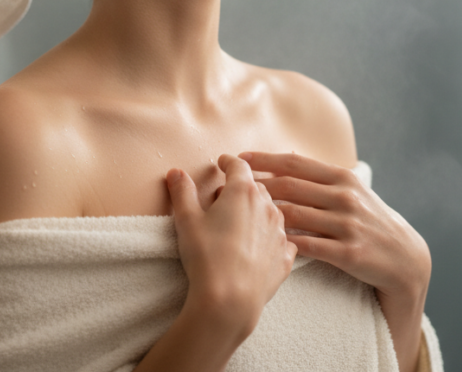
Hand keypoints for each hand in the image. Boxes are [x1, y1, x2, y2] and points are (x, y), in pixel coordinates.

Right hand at [166, 154, 297, 339]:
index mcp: (243, 192)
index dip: (228, 161)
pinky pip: (280, 238)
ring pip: (270, 210)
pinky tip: (258, 247)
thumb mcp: (186, 220)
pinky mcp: (286, 255)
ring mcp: (280, 231)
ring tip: (238, 224)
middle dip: (240, 188)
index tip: (222, 162)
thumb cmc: (206, 257)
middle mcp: (268, 206)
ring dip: (256, 211)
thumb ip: (182, 192)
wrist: (230, 300)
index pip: (238, 165)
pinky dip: (269, 237)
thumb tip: (176, 173)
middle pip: (256, 187)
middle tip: (222, 199)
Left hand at [241, 151, 429, 371]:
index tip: (236, 158)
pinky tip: (262, 243)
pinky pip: (307, 246)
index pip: (294, 163)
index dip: (262, 160)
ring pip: (294, 215)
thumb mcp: (352, 191)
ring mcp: (347, 224)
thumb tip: (285, 156)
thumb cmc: (370, 221)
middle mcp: (344, 197)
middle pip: (289, 186)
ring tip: (235, 214)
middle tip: (225, 185)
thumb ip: (320, 177)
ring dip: (262, 214)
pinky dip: (283, 243)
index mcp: (342, 178)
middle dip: (254, 185)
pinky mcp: (348, 253)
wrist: (405, 258)